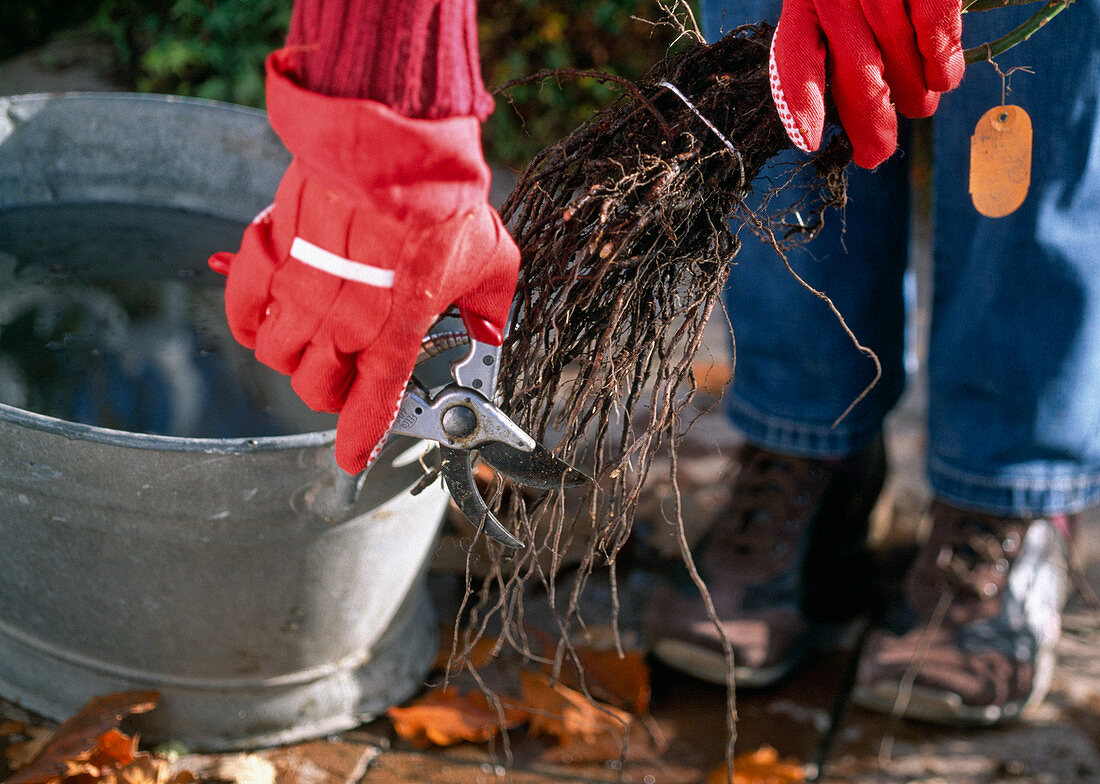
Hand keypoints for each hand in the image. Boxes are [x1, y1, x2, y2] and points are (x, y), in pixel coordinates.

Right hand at [210, 49, 518, 473]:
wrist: (395, 147)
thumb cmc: (443, 203)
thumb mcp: (491, 261)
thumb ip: (489, 304)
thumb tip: (490, 326)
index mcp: (395, 333)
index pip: (372, 406)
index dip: (360, 438)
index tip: (352, 457)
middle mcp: (342, 323)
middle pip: (315, 387)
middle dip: (329, 391)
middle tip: (343, 375)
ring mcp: (300, 291)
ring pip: (275, 354)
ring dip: (289, 354)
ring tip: (307, 337)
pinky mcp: (271, 254)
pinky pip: (241, 306)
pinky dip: (245, 317)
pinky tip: (261, 312)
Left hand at [769, 0, 963, 167]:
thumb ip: (825, 39)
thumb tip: (838, 104)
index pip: (794, 57)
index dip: (800, 106)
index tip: (810, 143)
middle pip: (854, 73)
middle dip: (869, 122)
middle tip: (876, 153)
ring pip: (897, 56)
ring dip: (911, 93)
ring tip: (919, 107)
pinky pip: (932, 27)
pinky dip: (940, 59)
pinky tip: (944, 78)